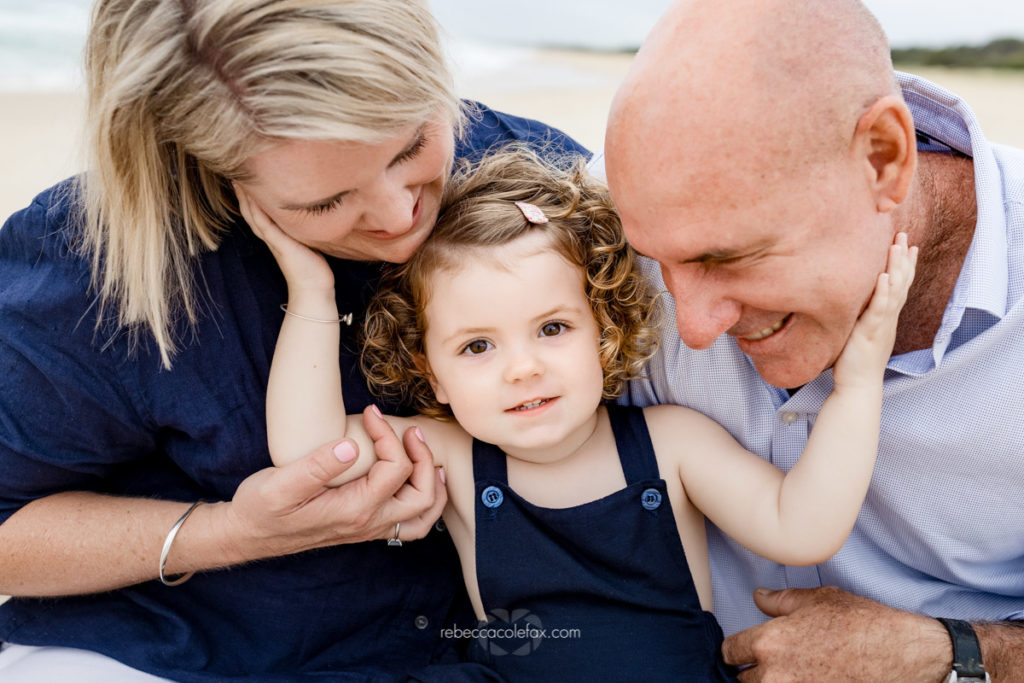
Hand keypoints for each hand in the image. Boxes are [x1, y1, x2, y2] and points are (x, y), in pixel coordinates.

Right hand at [221, 406, 446, 556]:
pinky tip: (416, 480)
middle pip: (423, 495)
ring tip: (425, 454)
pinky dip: (423, 502)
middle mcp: (368, 523)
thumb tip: (352, 445)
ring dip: (432, 484)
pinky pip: (410, 523)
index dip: (390, 435)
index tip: (370, 413)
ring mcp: (368, 529)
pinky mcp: (362, 527)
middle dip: (423, 457)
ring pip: (423, 516)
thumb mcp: (280, 484)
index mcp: (354, 509)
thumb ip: (317, 466)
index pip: (396, 469)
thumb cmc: (261, 508)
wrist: (247, 535)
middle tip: (408, 430)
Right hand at [234, 182, 334, 291]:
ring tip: (239, 182)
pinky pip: (265, 225)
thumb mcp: (305, 241)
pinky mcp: (281, 245)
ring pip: (254, 217)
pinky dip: (258, 212)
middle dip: (243, 195)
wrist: (314, 289)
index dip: (250, 198)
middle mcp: (271, 237)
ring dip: (246, 200)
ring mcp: (274, 241)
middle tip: (235, 175)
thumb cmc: (312, 266)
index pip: (258, 213)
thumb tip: (308, 214)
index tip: (245, 180)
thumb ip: (301, 229)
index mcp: (275, 236)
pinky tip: (253, 200)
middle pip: (250, 213)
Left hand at [722, 586, 950, 681]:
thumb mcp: (817, 600)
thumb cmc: (860, 623)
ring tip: (790, 674)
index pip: (730, 652)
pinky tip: (807, 681)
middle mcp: (775, 675)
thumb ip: (779, 601)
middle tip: (773, 663)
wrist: (901, 654)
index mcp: (768, 643)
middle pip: (744, 681)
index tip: (742, 651)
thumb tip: (758, 597)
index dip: (736, 650)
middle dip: (754, 672)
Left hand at [832, 232, 917, 389]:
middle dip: (902, 257)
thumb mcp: (858, 330)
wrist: (858, 386)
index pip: (898, 285)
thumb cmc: (854, 360)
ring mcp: (881, 324)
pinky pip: (879, 310)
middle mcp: (887, 317)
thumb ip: (859, 314)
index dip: (904, 264)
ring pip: (894, 291)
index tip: (907, 243)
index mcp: (885, 316)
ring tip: (897, 245)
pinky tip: (884, 277)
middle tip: (903, 234)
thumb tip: (850, 298)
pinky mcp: (870, 333)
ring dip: (896, 267)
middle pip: (900, 282)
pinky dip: (882, 292)